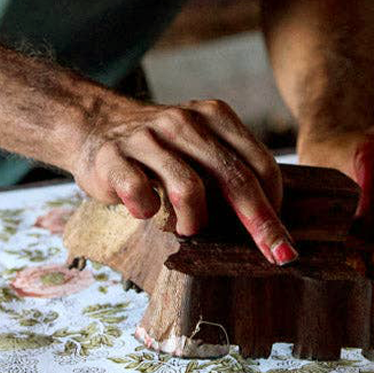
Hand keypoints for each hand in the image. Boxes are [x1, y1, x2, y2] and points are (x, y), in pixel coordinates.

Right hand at [73, 92, 296, 264]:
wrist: (94, 124)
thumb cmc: (161, 149)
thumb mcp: (201, 146)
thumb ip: (230, 171)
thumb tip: (270, 224)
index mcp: (215, 117)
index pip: (259, 164)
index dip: (273, 205)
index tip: (280, 238)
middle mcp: (185, 122)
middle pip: (234, 178)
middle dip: (259, 223)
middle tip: (276, 255)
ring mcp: (148, 137)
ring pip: (189, 187)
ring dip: (194, 221)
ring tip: (187, 229)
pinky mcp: (114, 156)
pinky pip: (140, 191)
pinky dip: (148, 210)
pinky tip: (146, 211)